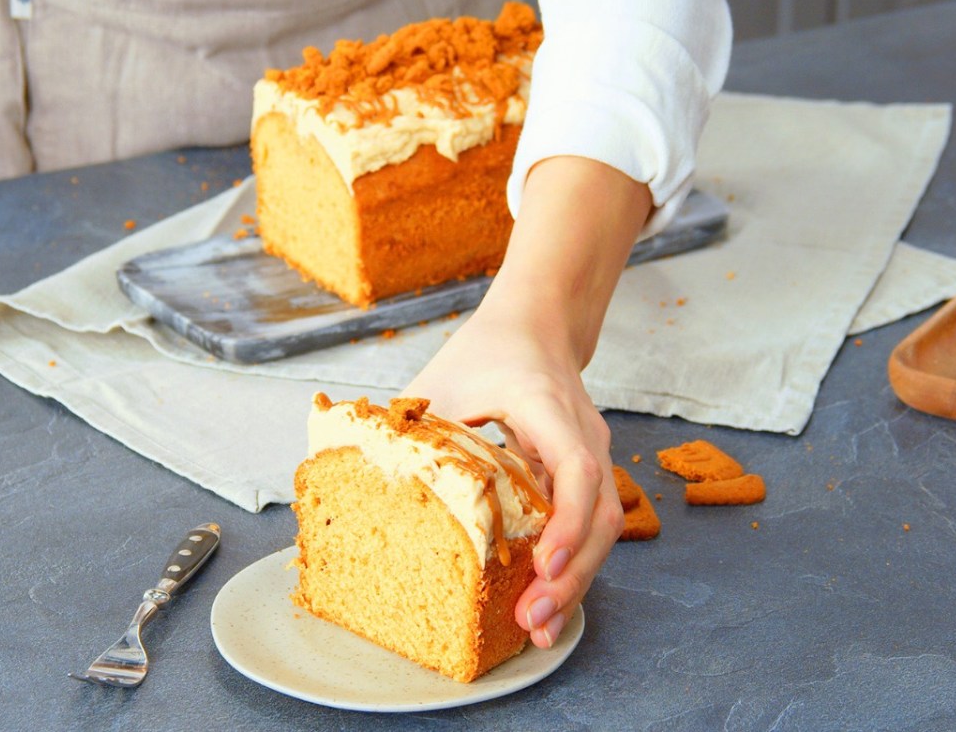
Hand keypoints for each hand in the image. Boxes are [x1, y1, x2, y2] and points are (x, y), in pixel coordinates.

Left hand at [406, 156, 650, 645]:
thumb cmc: (486, 353)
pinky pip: (590, 528)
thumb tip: (352, 477)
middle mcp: (583, 435)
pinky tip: (545, 600)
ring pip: (602, 530)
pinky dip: (571, 568)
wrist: (534, 328)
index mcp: (545, 405)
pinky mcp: (588, 476)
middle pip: (599, 516)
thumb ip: (408, 428)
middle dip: (570, 576)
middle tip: (530, 622)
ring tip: (536, 628)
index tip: (542, 564)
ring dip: (574, 582)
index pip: (575, 466)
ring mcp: (593, 456)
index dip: (564, 521)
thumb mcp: (439, 382)